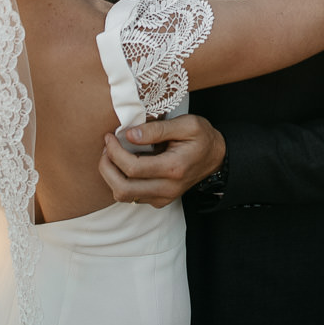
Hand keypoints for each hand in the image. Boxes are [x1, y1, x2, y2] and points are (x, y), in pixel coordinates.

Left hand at [98, 114, 224, 208]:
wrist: (216, 158)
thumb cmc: (202, 137)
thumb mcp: (186, 124)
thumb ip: (157, 129)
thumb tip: (129, 134)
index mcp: (173, 168)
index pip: (132, 168)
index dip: (114, 152)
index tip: (110, 136)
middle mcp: (167, 188)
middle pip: (122, 188)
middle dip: (106, 167)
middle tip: (106, 147)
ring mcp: (163, 197)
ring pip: (123, 196)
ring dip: (111, 175)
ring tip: (112, 155)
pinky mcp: (159, 200)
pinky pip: (131, 196)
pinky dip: (121, 180)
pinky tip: (124, 164)